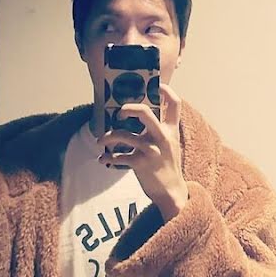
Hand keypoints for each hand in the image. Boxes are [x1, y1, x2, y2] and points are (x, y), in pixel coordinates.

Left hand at [98, 82, 188, 218]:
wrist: (171, 192)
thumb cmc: (166, 165)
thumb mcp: (169, 144)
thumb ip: (159, 129)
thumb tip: (140, 114)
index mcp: (171, 130)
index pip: (175, 104)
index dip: (166, 90)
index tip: (156, 84)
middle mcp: (162, 137)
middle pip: (144, 112)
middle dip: (128, 108)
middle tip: (119, 113)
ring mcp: (151, 150)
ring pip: (124, 135)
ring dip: (108, 137)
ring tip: (101, 141)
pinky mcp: (141, 164)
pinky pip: (118, 157)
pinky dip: (107, 157)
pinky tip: (103, 159)